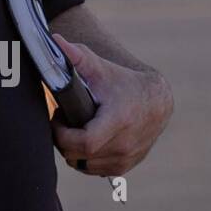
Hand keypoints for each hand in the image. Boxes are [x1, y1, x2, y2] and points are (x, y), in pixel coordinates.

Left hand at [50, 35, 173, 176]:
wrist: (155, 100)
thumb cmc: (121, 82)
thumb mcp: (99, 67)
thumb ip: (76, 56)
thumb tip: (55, 41)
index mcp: (119, 120)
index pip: (85, 143)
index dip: (63, 134)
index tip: (57, 117)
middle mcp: (126, 143)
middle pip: (80, 155)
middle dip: (63, 140)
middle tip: (61, 121)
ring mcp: (127, 157)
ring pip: (85, 165)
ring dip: (73, 150)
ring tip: (72, 128)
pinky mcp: (126, 166)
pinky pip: (95, 169)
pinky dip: (84, 158)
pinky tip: (83, 140)